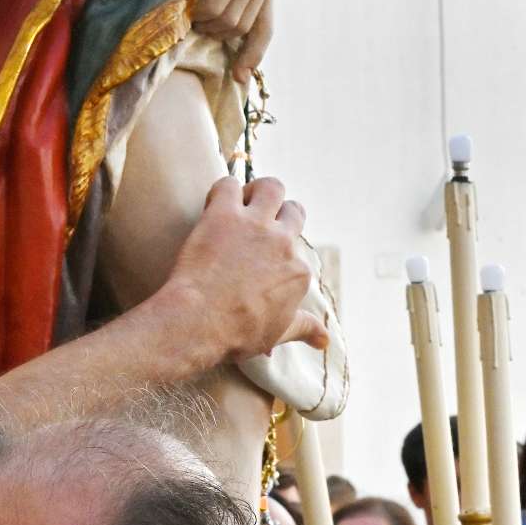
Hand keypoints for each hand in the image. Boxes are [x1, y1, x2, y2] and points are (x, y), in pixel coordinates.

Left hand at [165, 176, 326, 361]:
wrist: (200, 322)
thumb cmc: (237, 333)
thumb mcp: (277, 333)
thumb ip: (304, 327)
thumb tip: (325, 340)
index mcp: (297, 273)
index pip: (297, 254)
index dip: (279, 255)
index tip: (263, 263)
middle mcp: (283, 243)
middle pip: (294, 211)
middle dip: (281, 213)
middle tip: (261, 222)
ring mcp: (256, 225)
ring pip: (271, 187)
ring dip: (259, 190)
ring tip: (244, 201)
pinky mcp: (225, 214)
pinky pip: (229, 184)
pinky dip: (223, 189)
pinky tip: (215, 203)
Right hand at [193, 0, 276, 83]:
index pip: (266, 30)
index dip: (253, 56)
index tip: (239, 76)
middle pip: (239, 29)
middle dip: (217, 35)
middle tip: (196, 25)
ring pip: (226, 21)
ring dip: (206, 24)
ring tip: (190, 14)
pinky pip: (215, 6)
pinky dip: (201, 13)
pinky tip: (190, 7)